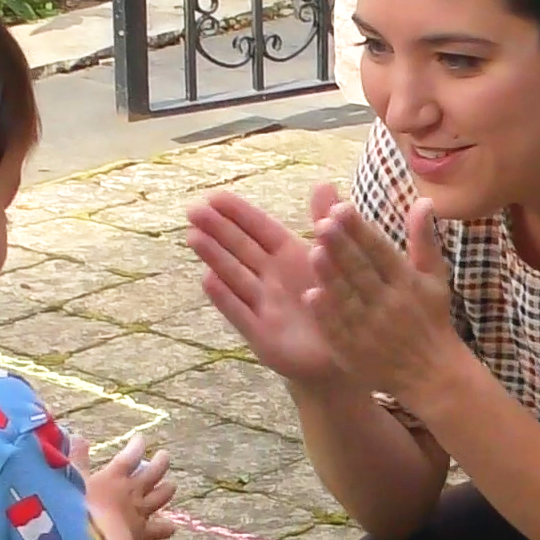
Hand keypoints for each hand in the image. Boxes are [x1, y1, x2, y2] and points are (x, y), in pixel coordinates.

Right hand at [84, 437, 177, 539]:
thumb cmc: (78, 508)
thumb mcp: (72, 480)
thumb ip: (76, 459)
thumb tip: (77, 436)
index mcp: (115, 477)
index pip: (131, 456)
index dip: (137, 446)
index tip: (141, 439)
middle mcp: (131, 491)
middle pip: (153, 473)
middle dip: (160, 462)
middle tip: (164, 455)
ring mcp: (139, 512)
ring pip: (160, 497)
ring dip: (167, 490)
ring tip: (172, 485)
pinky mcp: (141, 533)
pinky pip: (158, 529)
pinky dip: (166, 528)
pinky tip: (172, 528)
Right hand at [189, 188, 335, 381]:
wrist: (347, 357)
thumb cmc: (341, 306)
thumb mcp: (338, 261)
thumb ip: (327, 225)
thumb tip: (324, 183)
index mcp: (291, 257)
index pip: (260, 229)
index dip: (238, 213)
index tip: (214, 196)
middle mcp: (272, 278)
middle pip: (240, 249)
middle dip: (217, 230)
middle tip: (193, 211)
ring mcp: (264, 306)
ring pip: (235, 276)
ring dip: (215, 257)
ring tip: (194, 237)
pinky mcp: (262, 335)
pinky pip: (240, 313)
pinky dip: (225, 297)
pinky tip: (207, 279)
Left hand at [307, 194, 462, 401]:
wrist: (433, 375)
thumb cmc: (431, 319)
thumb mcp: (435, 279)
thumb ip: (424, 240)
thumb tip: (424, 200)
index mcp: (408, 283)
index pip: (381, 251)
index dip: (360, 230)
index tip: (342, 208)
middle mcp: (391, 305)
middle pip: (362, 271)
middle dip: (342, 247)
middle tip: (322, 223)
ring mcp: (372, 330)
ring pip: (348, 299)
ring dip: (331, 277)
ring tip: (314, 252)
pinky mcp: (357, 352)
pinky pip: (339, 330)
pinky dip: (326, 315)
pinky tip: (312, 296)